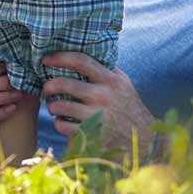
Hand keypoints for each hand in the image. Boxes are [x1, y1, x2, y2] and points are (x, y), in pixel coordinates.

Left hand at [41, 52, 156, 158]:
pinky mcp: (92, 135)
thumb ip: (106, 69)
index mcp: (110, 80)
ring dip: (52, 106)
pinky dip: (58, 123)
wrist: (146, 141)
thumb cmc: (130, 107)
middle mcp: (103, 96)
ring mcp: (97, 116)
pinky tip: (63, 122)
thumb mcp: (123, 84)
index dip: (60, 57)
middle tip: (46, 88)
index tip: (46, 59)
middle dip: (49, 85)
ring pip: (60, 106)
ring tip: (54, 106)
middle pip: (64, 84)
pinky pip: (63, 126)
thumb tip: (85, 52)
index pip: (81, 61)